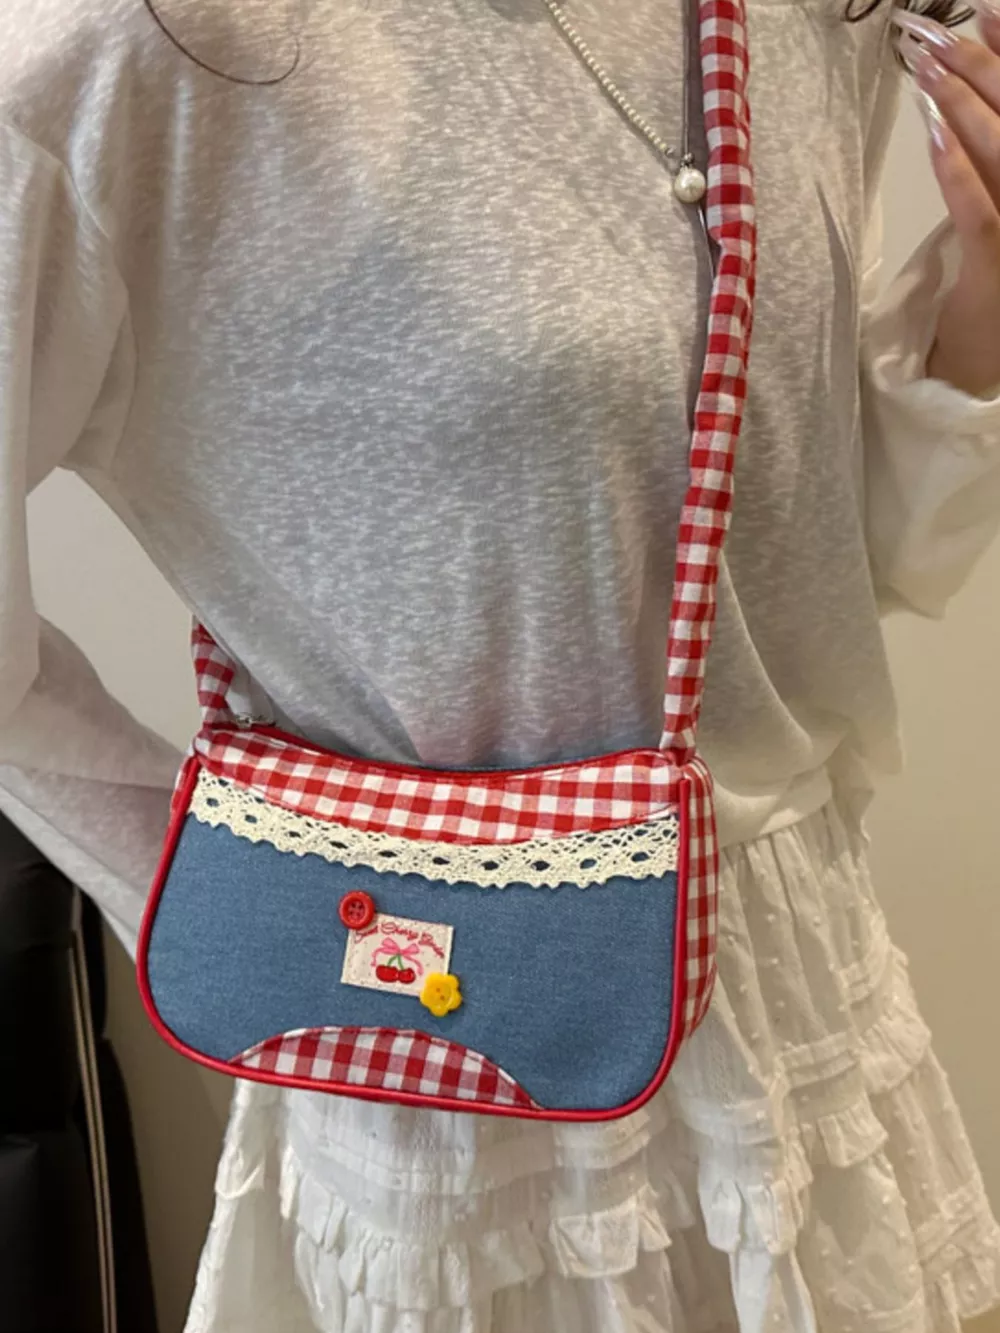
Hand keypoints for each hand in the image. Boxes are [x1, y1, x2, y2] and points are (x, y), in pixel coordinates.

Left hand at [893, 5, 999, 396]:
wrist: (984, 363)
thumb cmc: (988, 287)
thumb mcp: (993, 216)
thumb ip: (988, 163)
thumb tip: (958, 104)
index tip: (991, 9)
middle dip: (983, 68)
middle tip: (940, 34)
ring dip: (964, 107)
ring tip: (928, 67)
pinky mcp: (997, 269)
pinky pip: (979, 212)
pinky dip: (955, 171)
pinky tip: (933, 135)